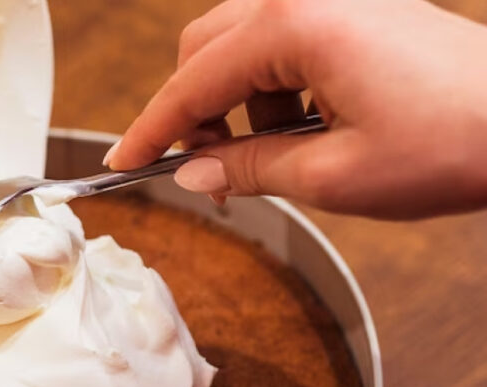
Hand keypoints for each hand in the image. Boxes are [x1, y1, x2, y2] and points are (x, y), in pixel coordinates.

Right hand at [106, 0, 486, 218]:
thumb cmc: (456, 140)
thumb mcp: (333, 175)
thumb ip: (247, 170)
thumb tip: (195, 174)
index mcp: (294, 25)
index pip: (191, 83)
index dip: (153, 131)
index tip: (126, 162)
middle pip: (204, 50)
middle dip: (196, 114)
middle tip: (209, 171)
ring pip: (240, 46)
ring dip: (239, 105)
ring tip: (279, 156)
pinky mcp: (354, 9)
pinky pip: (283, 42)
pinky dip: (274, 89)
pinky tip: (308, 129)